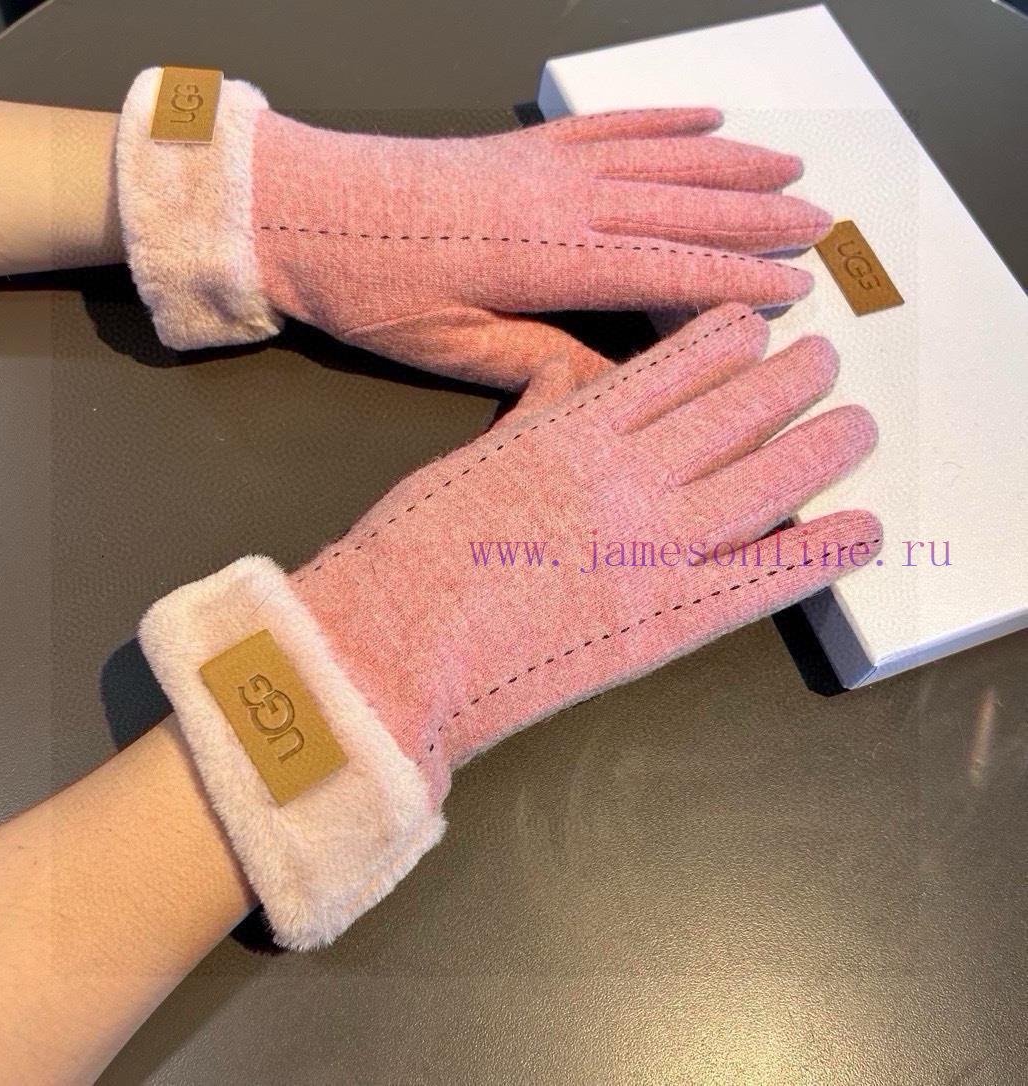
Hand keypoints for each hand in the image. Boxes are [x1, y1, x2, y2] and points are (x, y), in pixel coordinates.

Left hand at [118, 71, 830, 408]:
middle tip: (821, 227)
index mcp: (544, 259)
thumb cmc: (368, 286)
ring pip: (658, 160)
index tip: (793, 288)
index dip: (733, 280)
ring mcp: (544, 164)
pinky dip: (665, 122)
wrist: (303, 209)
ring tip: (789, 172)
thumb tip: (606, 383)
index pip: (662, 270)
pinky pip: (610, 127)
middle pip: (678, 207)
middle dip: (755, 220)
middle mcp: (558, 201)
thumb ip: (533, 361)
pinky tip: (705, 121)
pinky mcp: (524, 147)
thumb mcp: (446, 347)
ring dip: (729, 167)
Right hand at [139, 305, 879, 950]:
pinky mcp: (668, 621)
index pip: (675, 365)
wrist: (392, 651)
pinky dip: (820, 554)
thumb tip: (567, 377)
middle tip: (824, 361)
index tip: (760, 323)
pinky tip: (863, 531)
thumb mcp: (467, 459)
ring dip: (823, 447)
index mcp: (574, 429)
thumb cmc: (411, 552)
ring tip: (857, 425)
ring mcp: (658, 548)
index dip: (728, 339)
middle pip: (736, 411)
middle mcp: (631, 475)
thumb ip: (531, 415)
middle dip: (791, 378)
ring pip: (767, 480)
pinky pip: (764, 580)